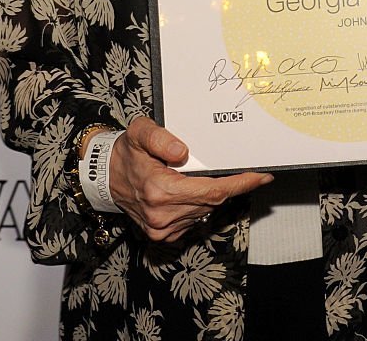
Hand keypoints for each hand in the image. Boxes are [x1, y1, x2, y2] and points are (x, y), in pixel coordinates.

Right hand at [108, 116, 272, 242]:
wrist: (105, 176)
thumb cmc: (126, 152)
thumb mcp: (139, 132)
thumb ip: (160, 138)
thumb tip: (183, 151)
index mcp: (159, 190)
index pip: (212, 191)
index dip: (240, 185)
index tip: (262, 176)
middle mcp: (161, 215)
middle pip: (213, 201)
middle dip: (232, 186)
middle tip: (248, 170)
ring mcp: (162, 228)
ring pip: (205, 210)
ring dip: (214, 194)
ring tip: (212, 175)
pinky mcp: (163, 234)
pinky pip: (194, 218)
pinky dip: (201, 203)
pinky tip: (196, 189)